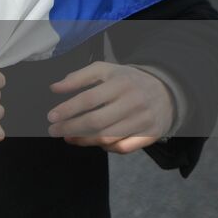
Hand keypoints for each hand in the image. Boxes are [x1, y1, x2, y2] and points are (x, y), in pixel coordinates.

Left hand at [48, 62, 173, 152]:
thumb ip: (78, 77)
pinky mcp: (150, 135)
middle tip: (53, 131)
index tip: (51, 117)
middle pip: (97, 121)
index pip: (89, 99)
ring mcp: (143, 121)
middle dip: (71, 128)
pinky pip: (123, 147)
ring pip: (108, 137)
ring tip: (68, 138)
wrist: (167, 90)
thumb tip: (54, 88)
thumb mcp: (105, 70)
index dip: (68, 109)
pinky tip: (95, 143)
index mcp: (120, 83)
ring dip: (84, 140)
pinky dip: (106, 147)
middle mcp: (133, 102)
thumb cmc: (127, 80)